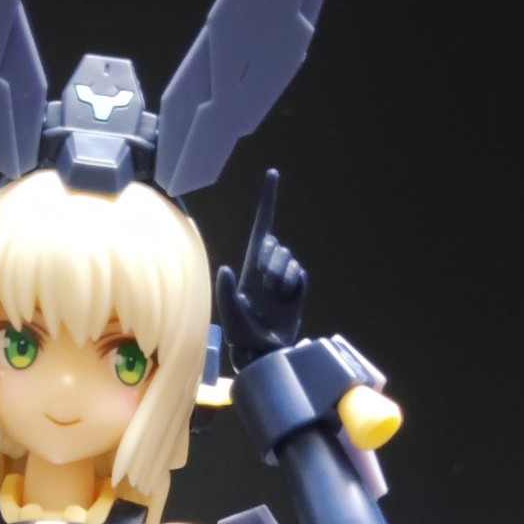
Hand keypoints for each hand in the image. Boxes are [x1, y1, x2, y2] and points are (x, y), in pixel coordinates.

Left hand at [216, 170, 308, 370]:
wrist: (264, 348)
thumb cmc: (241, 331)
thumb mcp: (229, 313)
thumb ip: (225, 291)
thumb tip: (226, 267)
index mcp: (250, 264)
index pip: (261, 225)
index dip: (267, 200)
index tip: (272, 174)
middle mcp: (268, 266)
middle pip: (273, 245)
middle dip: (268, 262)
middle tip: (263, 285)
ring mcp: (284, 276)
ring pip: (286, 259)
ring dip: (278, 277)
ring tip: (272, 297)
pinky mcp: (297, 287)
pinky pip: (298, 275)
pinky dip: (291, 286)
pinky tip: (284, 300)